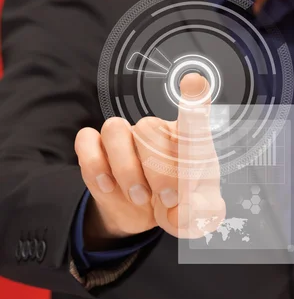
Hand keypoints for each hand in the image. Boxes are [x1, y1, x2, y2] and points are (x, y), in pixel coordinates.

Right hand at [75, 73, 224, 246]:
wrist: (146, 216)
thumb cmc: (178, 205)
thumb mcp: (198, 215)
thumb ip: (201, 213)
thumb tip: (185, 210)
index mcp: (189, 141)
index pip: (192, 114)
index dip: (193, 97)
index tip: (195, 82)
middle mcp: (157, 132)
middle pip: (149, 129)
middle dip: (158, 170)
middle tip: (168, 199)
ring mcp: (126, 138)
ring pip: (115, 129)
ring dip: (126, 168)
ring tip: (140, 197)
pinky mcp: (98, 149)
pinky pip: (86, 141)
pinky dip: (94, 165)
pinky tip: (108, 186)